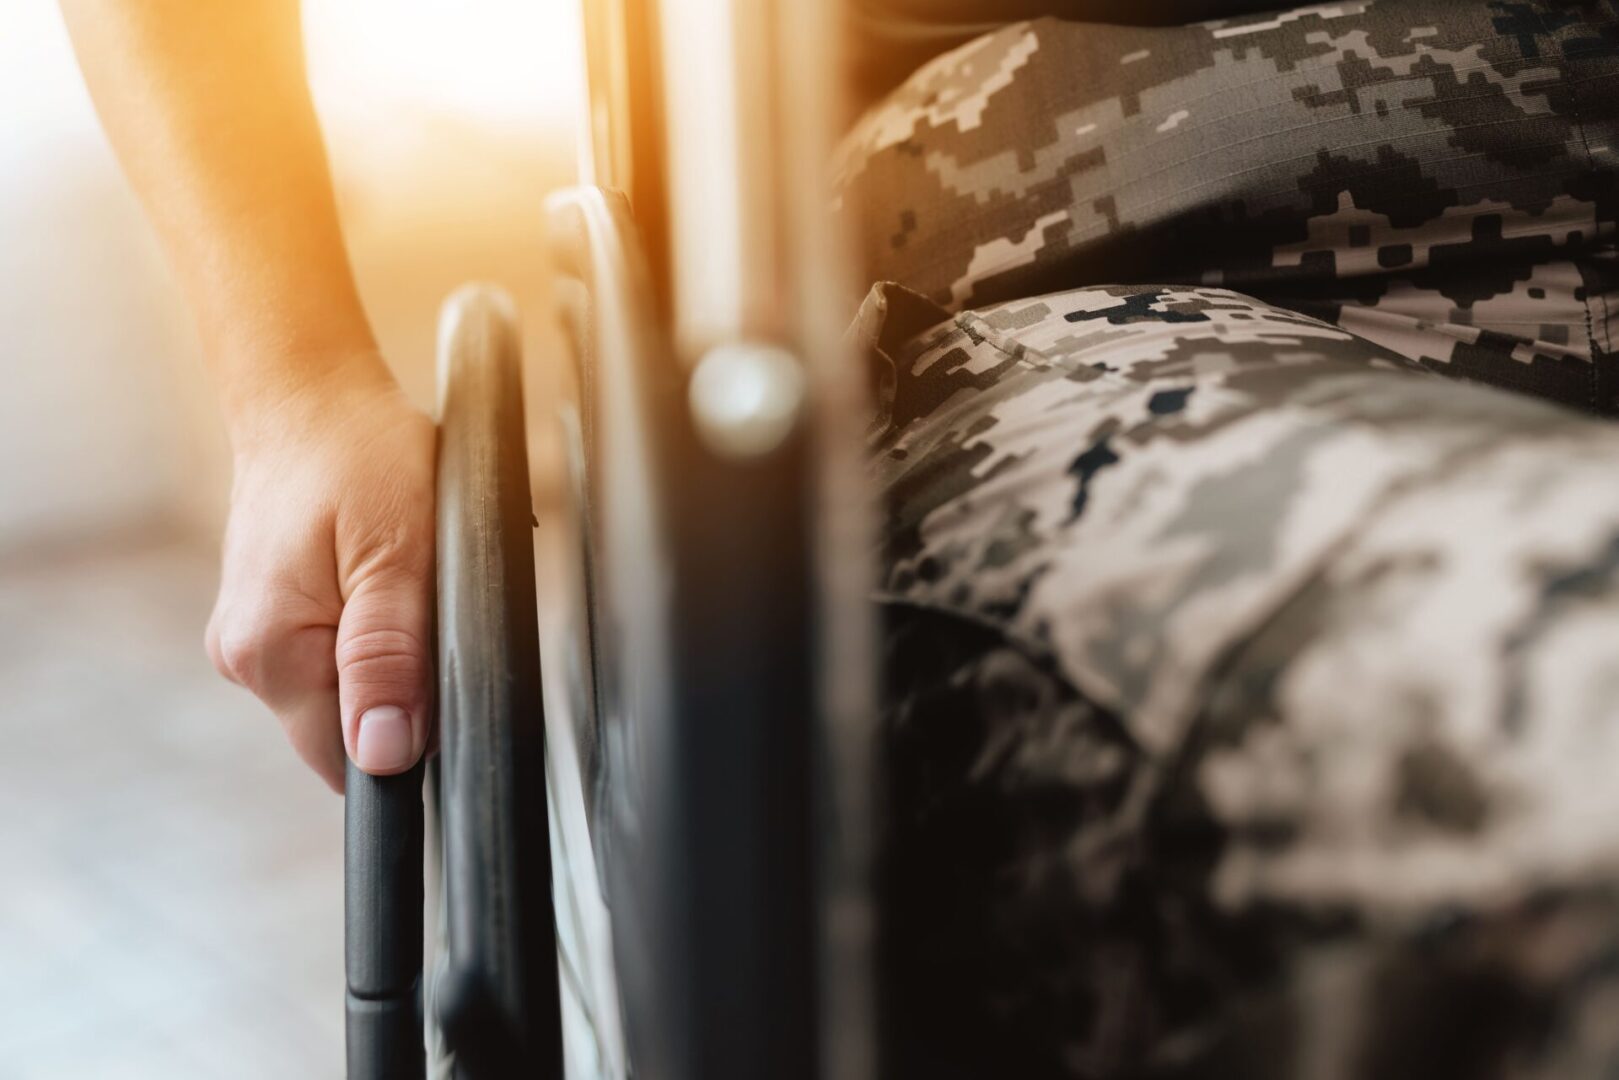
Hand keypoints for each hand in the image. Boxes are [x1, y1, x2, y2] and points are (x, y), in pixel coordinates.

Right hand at [205, 356, 434, 790]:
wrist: (309, 396)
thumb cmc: (358, 455)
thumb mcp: (399, 554)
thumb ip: (390, 657)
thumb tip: (385, 754)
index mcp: (270, 652)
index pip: (347, 761)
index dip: (405, 736)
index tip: (434, 677)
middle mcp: (244, 658)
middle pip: (346, 729)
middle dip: (400, 686)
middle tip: (420, 602)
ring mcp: (250, 639)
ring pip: (343, 690)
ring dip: (386, 653)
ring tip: (395, 577)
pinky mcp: (265, 618)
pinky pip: (330, 654)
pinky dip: (365, 628)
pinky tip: (374, 576)